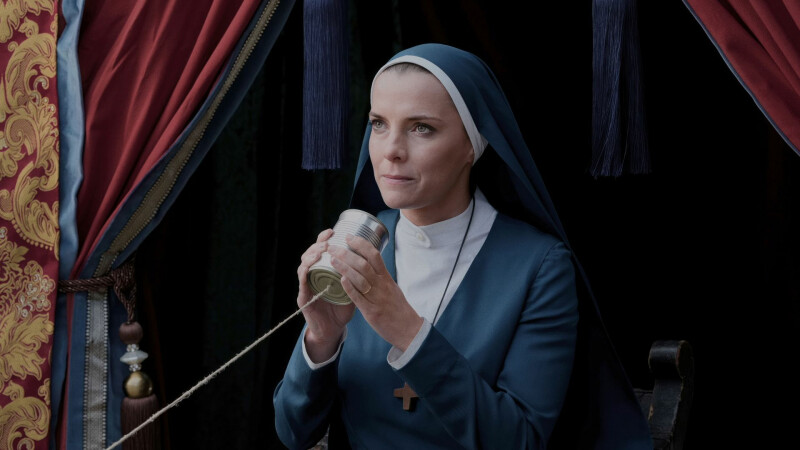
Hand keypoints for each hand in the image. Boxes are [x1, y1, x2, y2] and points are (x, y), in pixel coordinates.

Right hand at [297, 229, 355, 361]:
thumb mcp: (352, 288)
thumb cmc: (341, 308)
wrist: (332, 330)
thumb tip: (370, 258)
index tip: (333, 231)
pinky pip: (303, 283)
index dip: (324, 238)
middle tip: (328, 240)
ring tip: (321, 251)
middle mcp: (312, 276)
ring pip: (303, 265)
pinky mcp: (303, 299)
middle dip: (318, 244)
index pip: (321, 250)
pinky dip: (305, 273)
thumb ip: (356, 275)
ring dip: (311, 256)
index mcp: (324, 271)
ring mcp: (306, 287)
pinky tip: (309, 266)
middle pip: (310, 254)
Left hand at [329, 235, 422, 350]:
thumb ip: (380, 277)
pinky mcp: (372, 312)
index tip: (348, 237)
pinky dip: (350, 288)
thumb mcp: (392, 288)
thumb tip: (367, 265)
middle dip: (347, 253)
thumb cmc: (398, 309)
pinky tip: (340, 279)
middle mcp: (382, 286)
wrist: (409, 330)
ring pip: (360, 278)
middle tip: (333, 247)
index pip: (374, 255)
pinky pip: (359, 298)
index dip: (361, 244)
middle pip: (364, 264)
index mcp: (386, 278)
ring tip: (332, 260)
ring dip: (345, 267)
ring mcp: (377, 298)